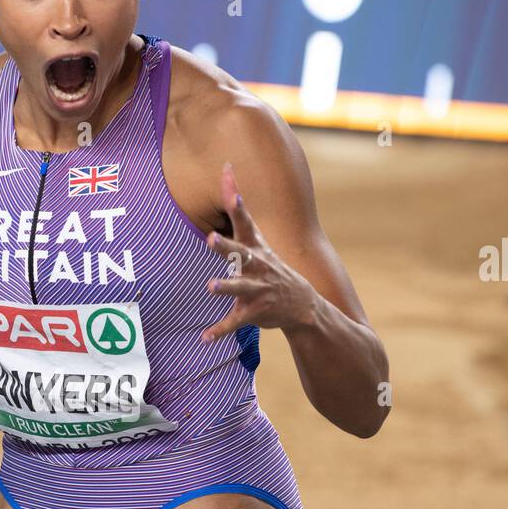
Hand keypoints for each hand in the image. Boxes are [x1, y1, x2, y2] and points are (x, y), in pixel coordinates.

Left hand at [201, 164, 315, 342]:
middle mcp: (258, 266)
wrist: (303, 305)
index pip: (244, 217)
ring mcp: (258, 290)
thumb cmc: (270, 267)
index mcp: (256, 248)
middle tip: (210, 237)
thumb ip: (239, 213)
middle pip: (240, 253)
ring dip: (226, 287)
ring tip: (211, 286)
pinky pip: (235, 322)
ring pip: (239, 288)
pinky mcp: (255, 312)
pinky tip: (204, 337)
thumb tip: (226, 171)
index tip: (227, 173)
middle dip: (225, 246)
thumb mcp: (258, 241)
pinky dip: (219, 330)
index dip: (235, 197)